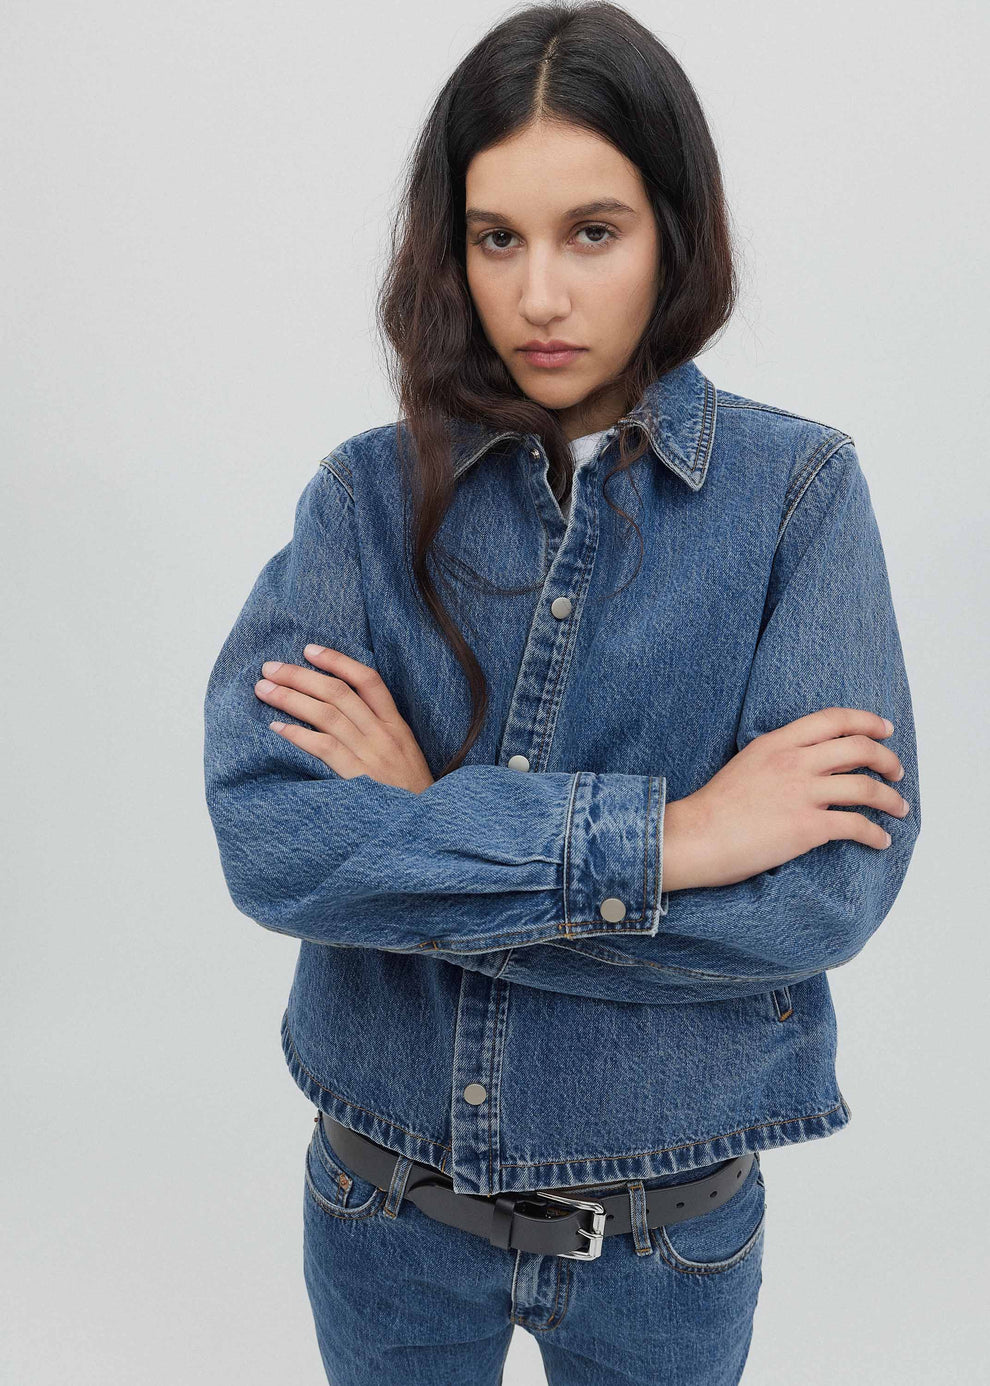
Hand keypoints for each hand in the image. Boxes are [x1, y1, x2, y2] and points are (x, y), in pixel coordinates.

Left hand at [254, 644, 434, 792]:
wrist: (424, 828)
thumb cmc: (409, 795)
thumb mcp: (405, 756)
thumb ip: (381, 733)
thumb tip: (339, 711)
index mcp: (396, 726)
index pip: (368, 680)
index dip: (337, 660)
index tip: (309, 649)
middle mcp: (384, 735)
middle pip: (338, 692)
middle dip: (300, 675)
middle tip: (270, 668)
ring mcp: (371, 756)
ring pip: (327, 714)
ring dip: (291, 698)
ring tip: (264, 690)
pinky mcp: (357, 777)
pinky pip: (324, 748)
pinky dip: (298, 735)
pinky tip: (276, 728)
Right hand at [662, 707, 909, 891]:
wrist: (695, 837)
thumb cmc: (715, 807)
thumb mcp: (747, 763)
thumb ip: (780, 757)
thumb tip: (812, 763)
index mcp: (778, 743)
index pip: (833, 719)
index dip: (866, 721)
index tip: (885, 729)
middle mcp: (794, 762)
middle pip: (859, 748)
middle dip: (887, 759)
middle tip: (896, 771)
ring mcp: (802, 794)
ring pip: (866, 788)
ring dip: (890, 799)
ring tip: (898, 808)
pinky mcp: (807, 828)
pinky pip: (856, 826)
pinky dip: (875, 835)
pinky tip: (880, 841)